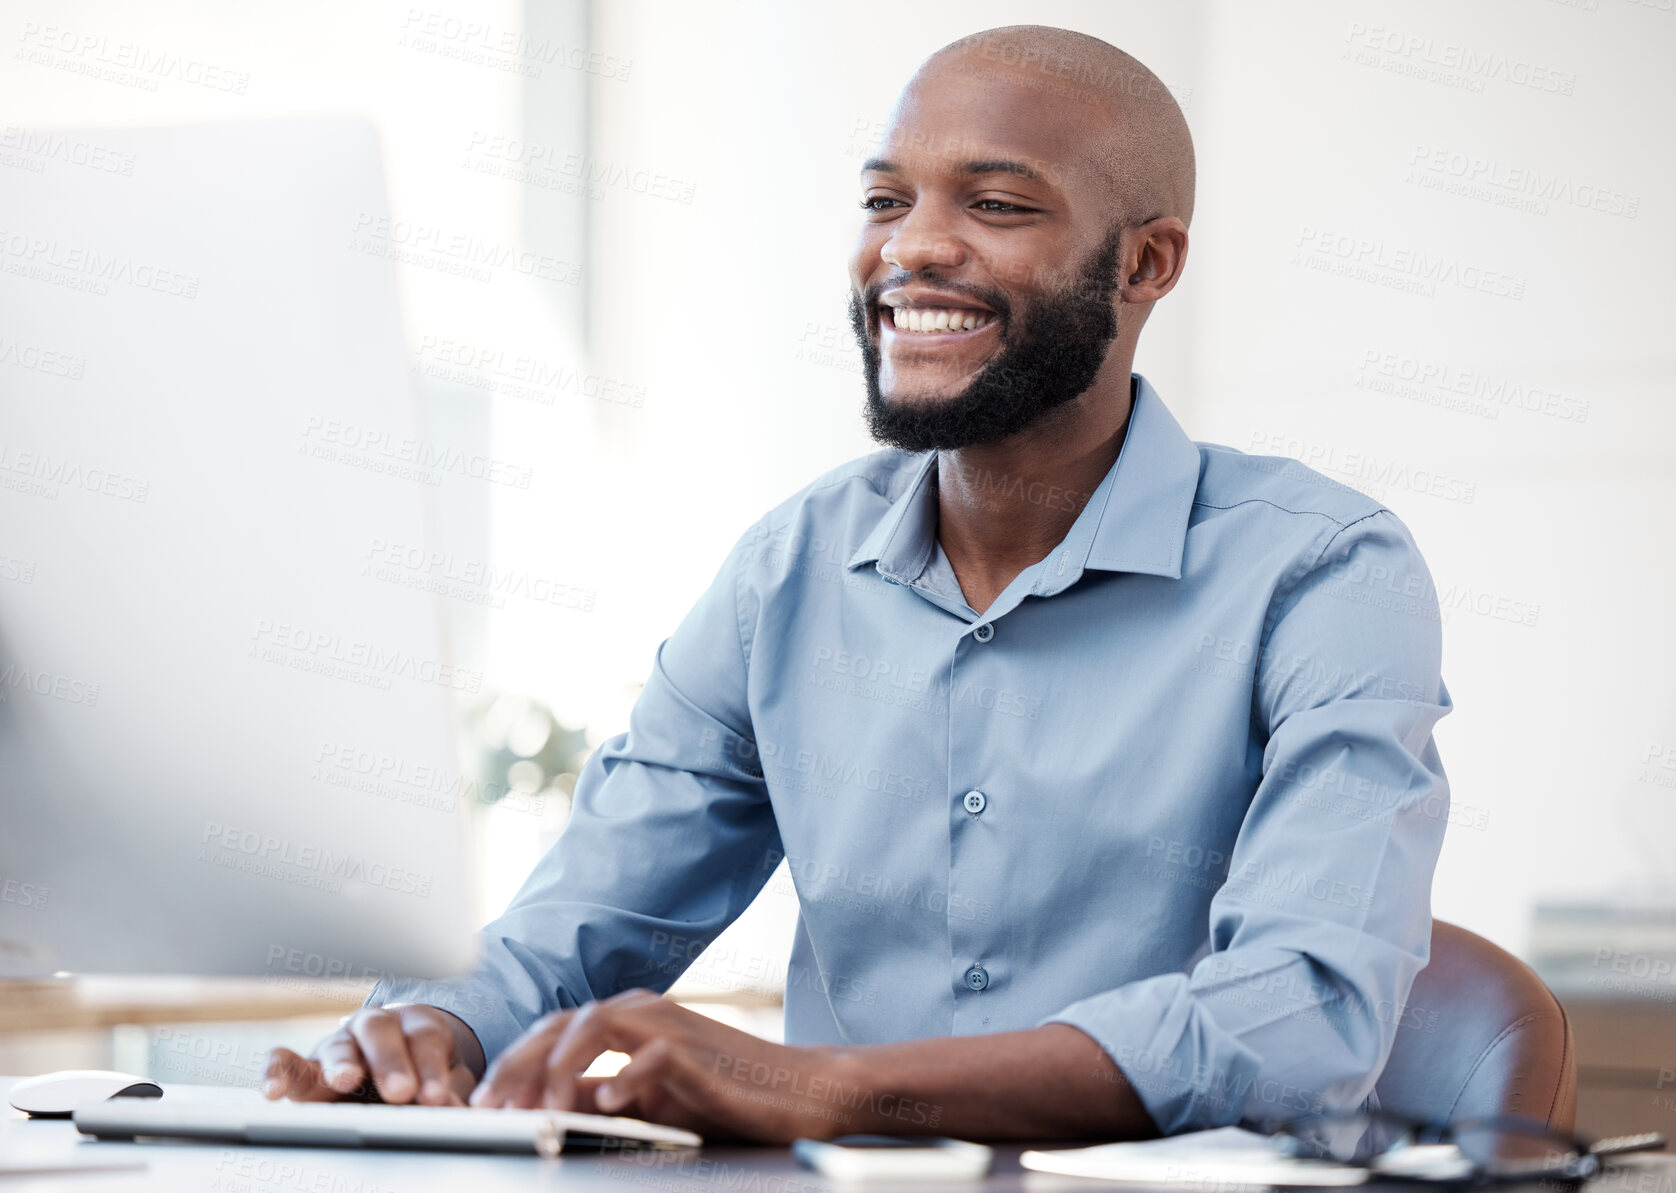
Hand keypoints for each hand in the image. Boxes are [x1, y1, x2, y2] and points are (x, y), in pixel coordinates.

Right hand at [262, 1004, 482, 1105]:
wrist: (396, 1066)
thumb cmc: (423, 1075)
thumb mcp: (445, 1083)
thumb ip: (450, 1094)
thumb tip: (454, 1111)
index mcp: (416, 1026)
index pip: (425, 1039)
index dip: (431, 1067)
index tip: (435, 1097)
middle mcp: (374, 1028)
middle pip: (381, 1032)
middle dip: (391, 1061)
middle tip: (400, 1091)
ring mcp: (338, 1045)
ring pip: (337, 1045)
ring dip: (341, 1063)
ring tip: (346, 1080)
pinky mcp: (304, 1067)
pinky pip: (284, 1061)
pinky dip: (276, 1072)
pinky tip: (274, 1092)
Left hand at [468, 989, 859, 1141]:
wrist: (797, 1091)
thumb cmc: (725, 1094)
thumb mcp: (652, 1097)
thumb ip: (606, 1094)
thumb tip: (549, 1112)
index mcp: (628, 1019)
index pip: (554, 1032)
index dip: (513, 1066)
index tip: (482, 1107)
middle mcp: (643, 1011)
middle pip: (562, 1024)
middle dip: (518, 1066)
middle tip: (489, 1110)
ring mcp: (670, 1026)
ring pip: (596, 1026)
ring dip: (558, 1068)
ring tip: (536, 1108)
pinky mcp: (697, 1052)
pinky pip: (651, 1056)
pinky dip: (623, 1077)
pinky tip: (603, 1104)